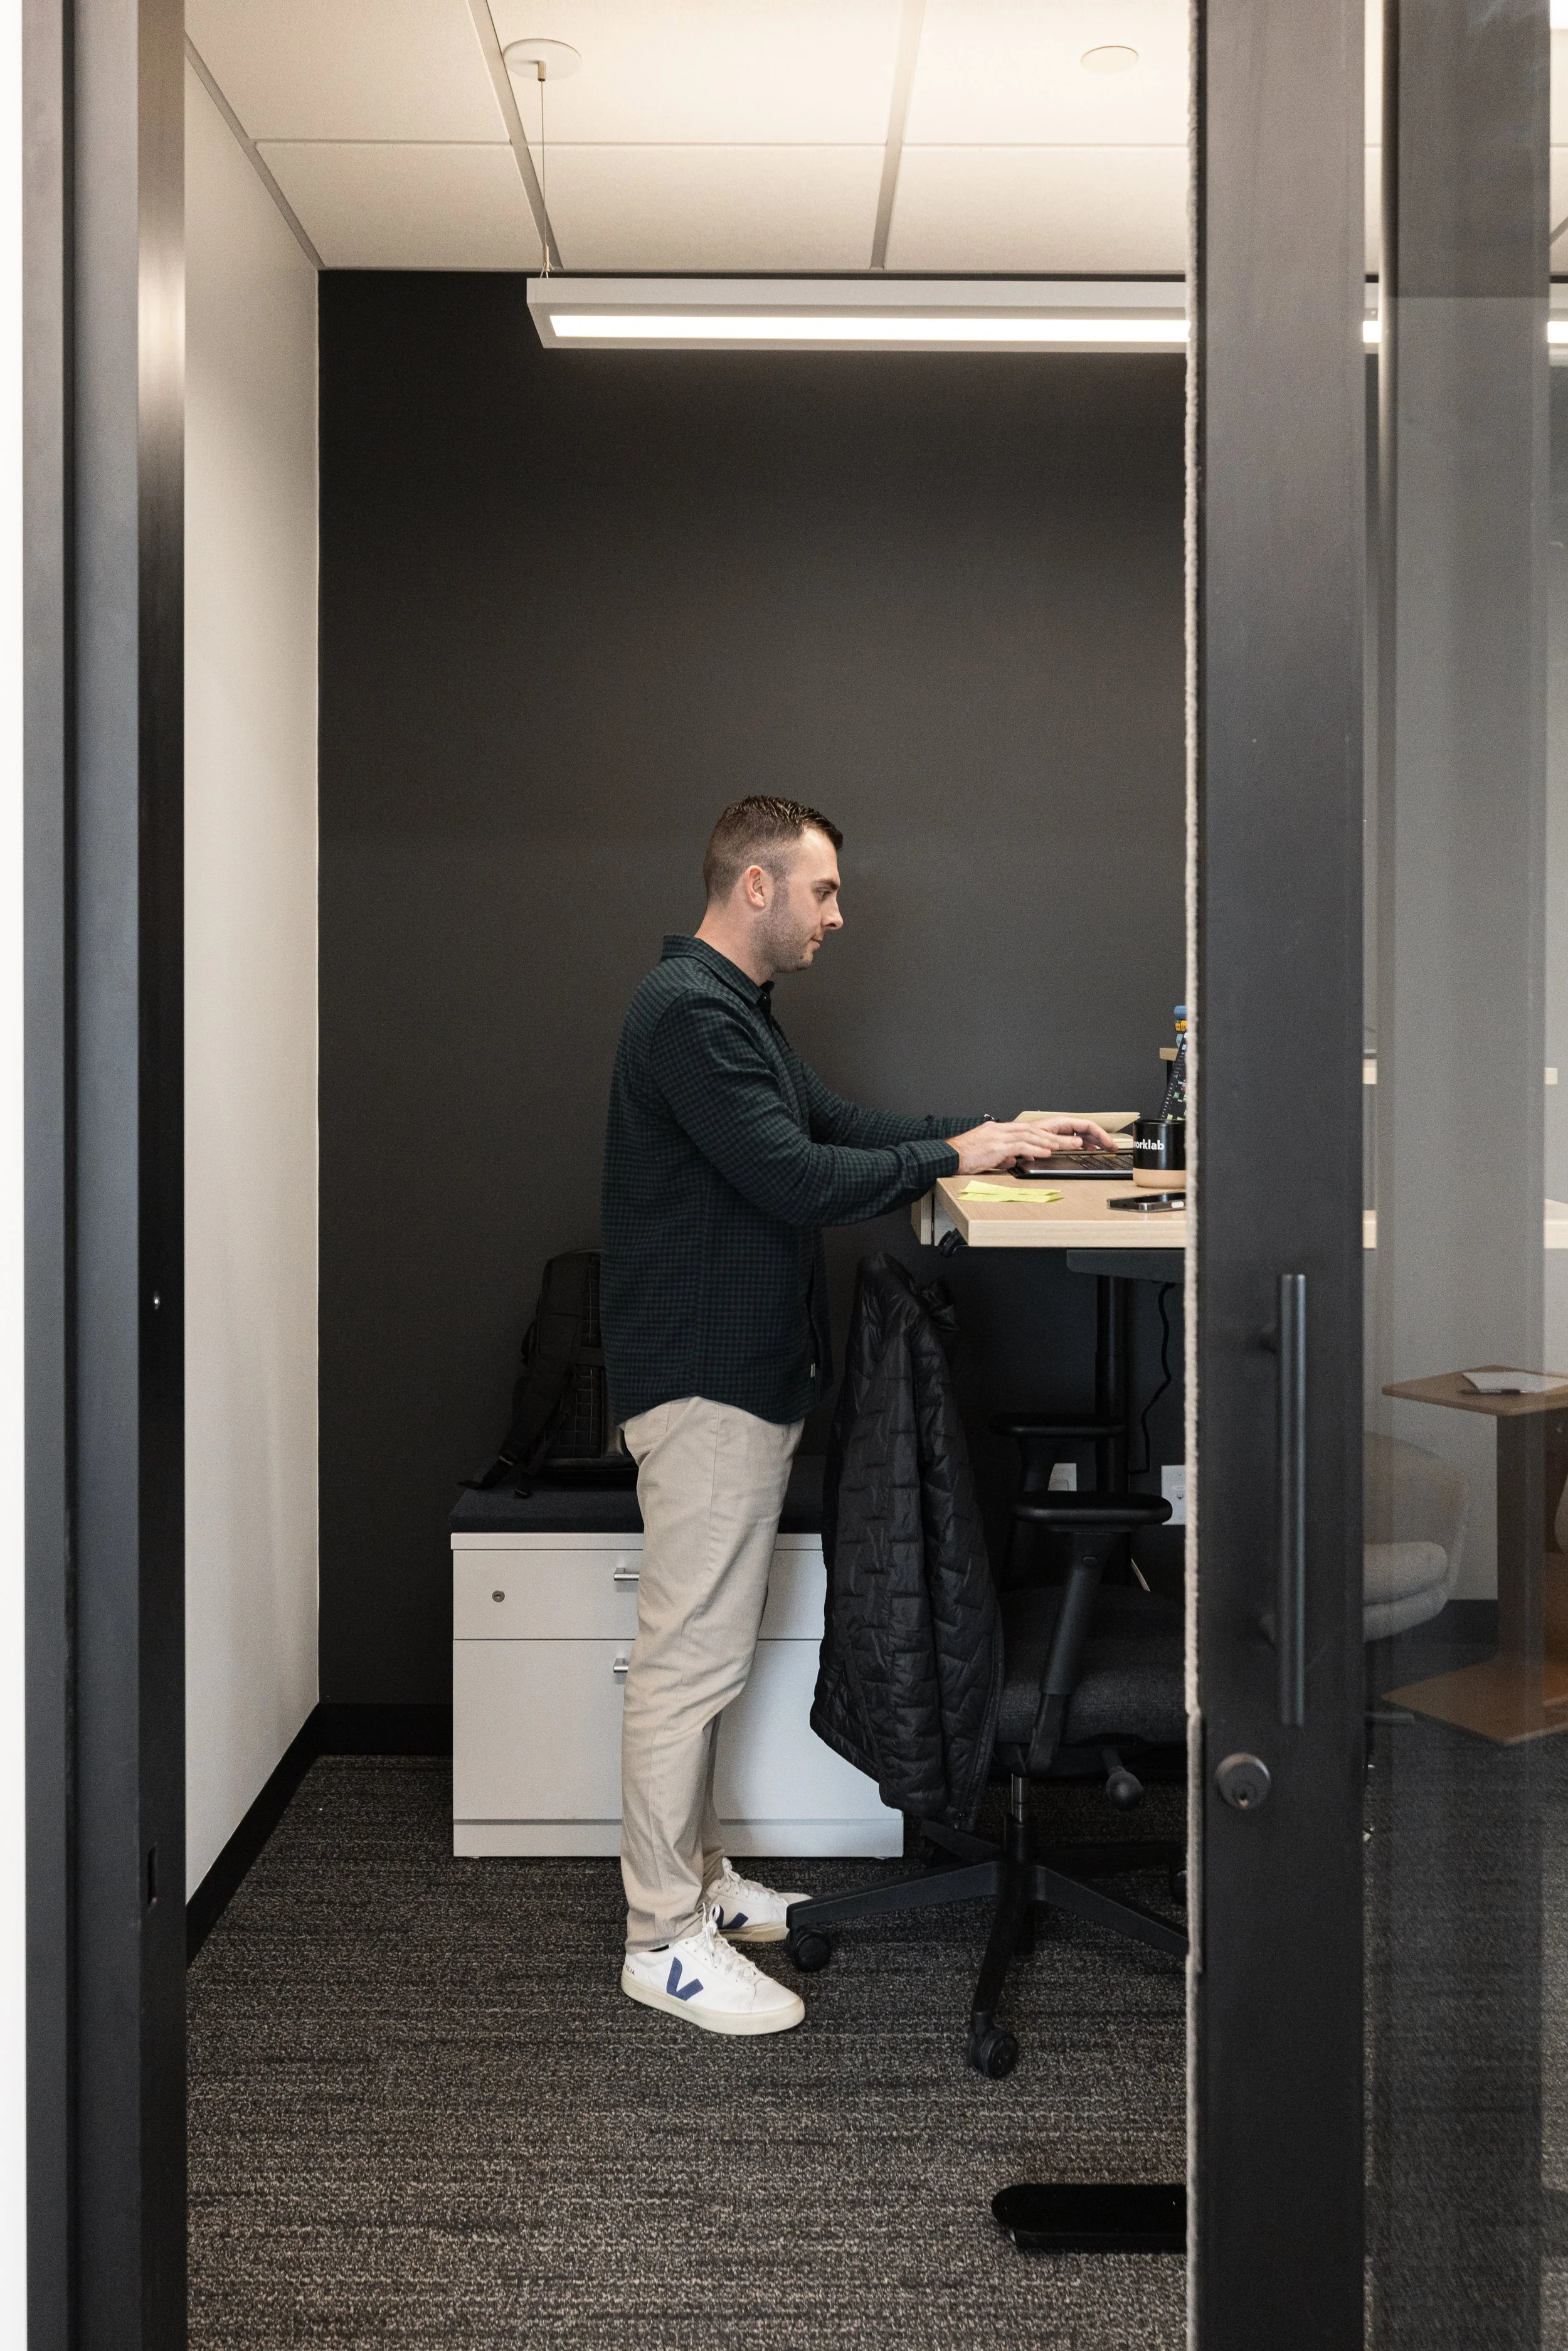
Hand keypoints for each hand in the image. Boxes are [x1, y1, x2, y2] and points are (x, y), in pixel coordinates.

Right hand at [944, 1116, 1116, 1174]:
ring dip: (1054, 1140)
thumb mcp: (989, 1156)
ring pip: (1033, 1135)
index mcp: (1003, 1131)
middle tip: (1080, 1140)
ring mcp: (999, 1136)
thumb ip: (1004, 1156)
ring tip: (1072, 1145)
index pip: (1033, 1130)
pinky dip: (1035, 1148)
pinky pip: (1019, 1145)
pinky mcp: (995, 1145)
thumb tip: (1015, 1160)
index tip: (1068, 1140)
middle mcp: (1003, 1129)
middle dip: (1061, 1135)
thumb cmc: (963, 1157)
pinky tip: (1047, 1151)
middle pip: (1038, 1130)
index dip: (1053, 1134)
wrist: (945, 1156)